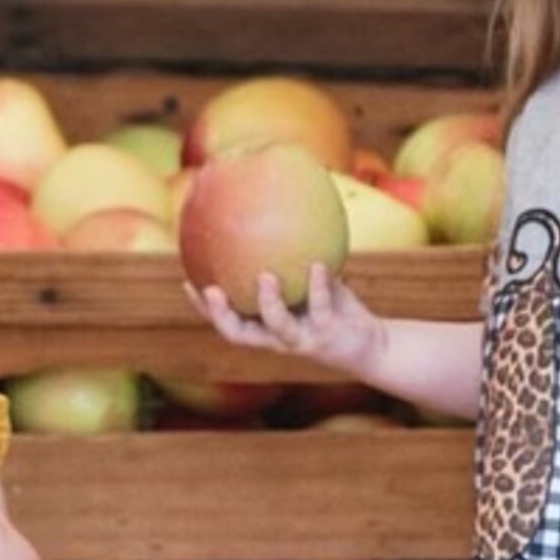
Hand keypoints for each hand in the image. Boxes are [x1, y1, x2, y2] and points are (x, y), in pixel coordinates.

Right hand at [189, 262, 388, 376]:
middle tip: (212, 290)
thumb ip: (294, 261)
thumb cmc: (335, 310)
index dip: (205, 309)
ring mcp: (302, 340)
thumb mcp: (312, 284)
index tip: (188, 282)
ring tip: (266, 276)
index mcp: (267, 329)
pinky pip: (319, 308)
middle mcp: (278, 339)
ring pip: (277, 326)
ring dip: (269, 302)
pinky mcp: (327, 336)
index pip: (228, 322)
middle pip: (238, 334)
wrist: (371, 345)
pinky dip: (317, 286)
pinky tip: (318, 264)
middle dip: (221, 315)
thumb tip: (278, 214)